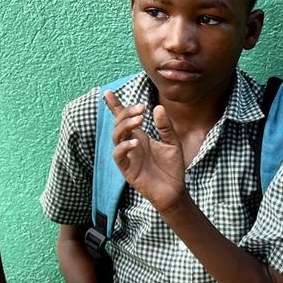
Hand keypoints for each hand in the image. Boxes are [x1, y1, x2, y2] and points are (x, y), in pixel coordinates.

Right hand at [105, 90, 186, 211]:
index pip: (124, 119)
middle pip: (119, 124)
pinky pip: (118, 156)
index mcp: (140, 136)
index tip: (108, 91)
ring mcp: (128, 156)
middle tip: (142, 108)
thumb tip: (157, 107)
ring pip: (116, 137)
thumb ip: (165, 127)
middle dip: (126, 112)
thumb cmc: (172, 168)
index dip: (115, 106)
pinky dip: (124, 147)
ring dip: (125, 126)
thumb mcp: (172, 143)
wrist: (175, 190)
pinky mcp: (127, 169)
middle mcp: (131, 144)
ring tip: (140, 120)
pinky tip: (136, 142)